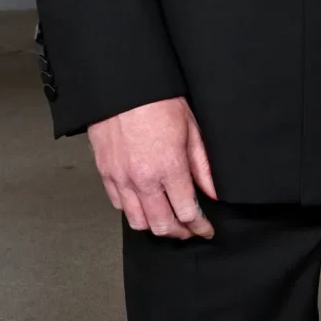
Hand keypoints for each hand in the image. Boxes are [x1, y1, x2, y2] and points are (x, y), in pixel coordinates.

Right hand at [88, 98, 216, 238]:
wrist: (122, 87)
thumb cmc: (157, 101)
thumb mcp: (192, 129)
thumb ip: (203, 166)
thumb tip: (214, 192)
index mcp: (169, 168)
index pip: (188, 213)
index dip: (200, 227)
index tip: (206, 230)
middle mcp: (143, 179)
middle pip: (162, 225)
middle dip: (180, 233)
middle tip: (190, 230)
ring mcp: (121, 178)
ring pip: (138, 221)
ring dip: (155, 226)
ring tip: (167, 221)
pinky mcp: (106, 173)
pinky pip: (119, 205)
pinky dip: (133, 211)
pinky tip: (145, 205)